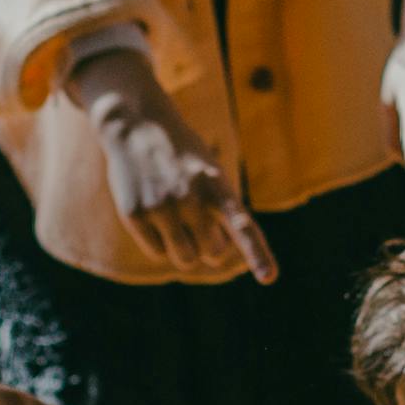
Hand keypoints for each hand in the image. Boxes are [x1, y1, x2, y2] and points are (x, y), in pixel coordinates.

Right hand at [71, 58, 268, 281]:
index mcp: (216, 185)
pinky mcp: (135, 214)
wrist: (136, 126)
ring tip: (179, 224)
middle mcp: (190, 197)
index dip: (257, 254)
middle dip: (209, 246)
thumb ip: (221, 210)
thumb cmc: (182, 156)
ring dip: (186, 252)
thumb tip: (217, 255)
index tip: (269, 278)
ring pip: (186, 259)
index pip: (242, 225)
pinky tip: (155, 218)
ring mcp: (160, 206)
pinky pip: (158, 253)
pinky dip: (161, 245)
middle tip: (198, 223)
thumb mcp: (210, 172)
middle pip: (212, 252)